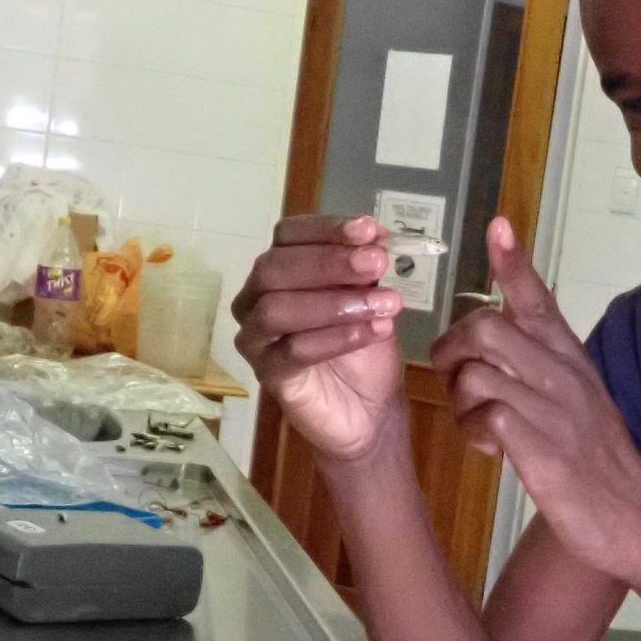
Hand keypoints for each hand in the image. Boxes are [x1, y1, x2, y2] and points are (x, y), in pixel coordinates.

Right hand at [231, 215, 407, 463]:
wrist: (369, 411)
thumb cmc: (363, 349)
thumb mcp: (370, 298)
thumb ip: (366, 269)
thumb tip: (374, 235)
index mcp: (280, 269)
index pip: (287, 235)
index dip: (325, 229)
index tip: (368, 229)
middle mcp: (256, 298)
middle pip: (275, 267)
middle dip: (329, 262)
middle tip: (378, 263)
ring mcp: (257, 338)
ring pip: (277, 308)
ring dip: (335, 302)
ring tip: (385, 304)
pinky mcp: (268, 375)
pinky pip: (292, 351)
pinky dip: (335, 338)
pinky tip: (373, 331)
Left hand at [432, 218, 640, 592]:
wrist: (636, 522)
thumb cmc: (600, 463)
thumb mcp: (578, 400)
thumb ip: (546, 364)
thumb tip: (508, 333)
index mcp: (571, 358)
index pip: (538, 298)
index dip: (513, 262)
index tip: (497, 225)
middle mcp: (563, 374)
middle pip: (485, 326)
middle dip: (452, 350)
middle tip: (456, 382)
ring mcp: (553, 410)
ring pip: (477, 370)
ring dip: (459, 397)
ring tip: (475, 424)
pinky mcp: (542, 449)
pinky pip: (486, 416)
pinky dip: (473, 431)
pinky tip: (488, 449)